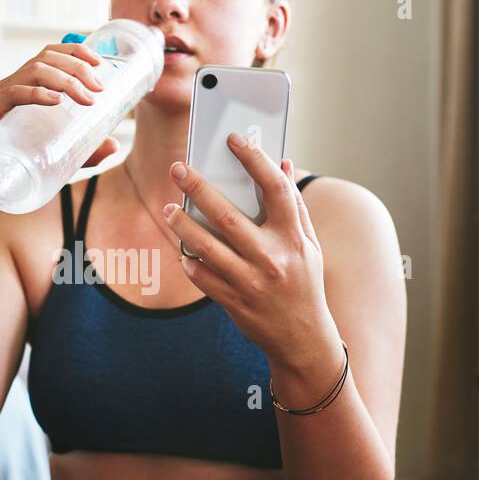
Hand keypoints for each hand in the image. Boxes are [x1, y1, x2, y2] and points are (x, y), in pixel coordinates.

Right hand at [0, 42, 119, 203]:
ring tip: (87, 98)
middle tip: (99, 88)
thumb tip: (115, 145)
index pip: (49, 55)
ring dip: (65, 80)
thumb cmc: (17, 166)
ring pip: (33, 71)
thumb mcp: (58, 155)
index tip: (99, 63)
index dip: (75, 51)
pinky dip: (37, 93)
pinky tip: (56, 100)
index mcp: (25, 87)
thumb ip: (85, 151)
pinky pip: (12, 94)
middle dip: (77, 67)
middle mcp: (10, 85)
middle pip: (45, 58)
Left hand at [162, 133, 329, 364]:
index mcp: (294, 239)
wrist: (303, 339)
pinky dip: (189, 260)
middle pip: (227, 215)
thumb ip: (295, 206)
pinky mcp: (234, 302)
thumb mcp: (310, 246)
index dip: (255, 159)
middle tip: (178, 168)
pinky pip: (202, 277)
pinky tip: (182, 248)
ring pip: (206, 247)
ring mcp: (251, 282)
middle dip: (198, 188)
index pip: (275, 188)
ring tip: (168, 208)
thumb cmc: (305, 284)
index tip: (234, 139)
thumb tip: (282, 163)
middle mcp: (273, 258)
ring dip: (182, 225)